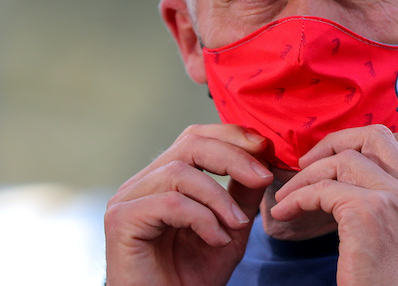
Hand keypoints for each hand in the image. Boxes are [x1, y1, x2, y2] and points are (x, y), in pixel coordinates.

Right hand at [104, 124, 273, 285]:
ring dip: (219, 197)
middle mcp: (143, 183)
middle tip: (262, 176)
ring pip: (180, 172)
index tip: (265, 147)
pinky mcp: (121, 221)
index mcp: (165, 177)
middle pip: (189, 144)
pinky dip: (202, 218)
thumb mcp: (232, 225)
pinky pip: (169, 202)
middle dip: (232, 157)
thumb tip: (264, 157)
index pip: (196, 137)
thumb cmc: (194, 274)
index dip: (231, 135)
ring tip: (238, 223)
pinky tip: (217, 239)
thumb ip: (244, 192)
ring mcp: (128, 199)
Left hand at [271, 125, 397, 285]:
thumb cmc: (388, 280)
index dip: (365, 142)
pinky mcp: (367, 212)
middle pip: (375, 135)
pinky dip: (297, 197)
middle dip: (335, 141)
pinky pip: (322, 189)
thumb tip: (351, 181)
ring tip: (287, 196)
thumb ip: (391, 201)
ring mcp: (392, 198)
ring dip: (306, 175)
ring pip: (342, 159)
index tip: (339, 159)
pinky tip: (285, 212)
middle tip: (309, 163)